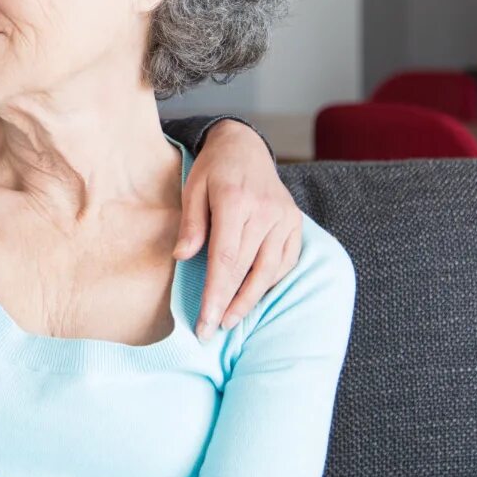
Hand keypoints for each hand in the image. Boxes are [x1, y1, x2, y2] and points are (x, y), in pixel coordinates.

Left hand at [176, 120, 302, 340]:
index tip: (203, 322)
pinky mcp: (295, 223)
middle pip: (246, 270)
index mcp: (235, 201)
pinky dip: (269, 282)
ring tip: (229, 320)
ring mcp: (284, 217)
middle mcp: (265, 211)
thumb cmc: (213, 170)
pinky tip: (252, 296)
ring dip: (249, 300)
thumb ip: (190, 223)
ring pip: (269, 270)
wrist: (246, 146)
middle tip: (209, 330)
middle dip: (227, 304)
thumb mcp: (192, 188)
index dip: (215, 294)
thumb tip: (182, 258)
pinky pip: (285, 262)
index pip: (225, 259)